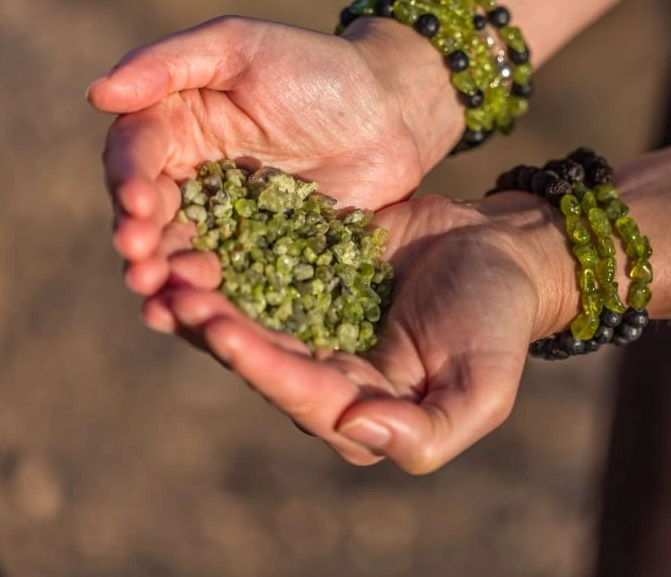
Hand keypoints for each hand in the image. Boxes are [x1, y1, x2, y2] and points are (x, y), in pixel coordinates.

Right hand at [91, 15, 461, 279]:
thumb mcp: (240, 46)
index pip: (137, 154)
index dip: (130, 180)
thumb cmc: (316, 67)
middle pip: (152, 213)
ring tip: (161, 295)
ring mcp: (230, 219)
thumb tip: (97, 94)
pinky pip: (234, 277)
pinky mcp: (266, 252)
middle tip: (138, 265)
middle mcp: (194, 177)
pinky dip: (215, 296)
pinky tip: (203, 315)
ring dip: (168, 275)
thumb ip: (169, 63)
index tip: (136, 203)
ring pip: (185, 251)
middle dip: (140, 240)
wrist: (392, 112)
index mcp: (177, 125)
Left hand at [142, 192, 574, 471]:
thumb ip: (427, 432)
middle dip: (218, 330)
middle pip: (260, 361)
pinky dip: (224, 261)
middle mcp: (327, 376)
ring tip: (169, 269)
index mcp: (364, 411)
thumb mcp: (483, 388)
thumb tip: (356, 431)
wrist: (501, 248)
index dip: (263, 368)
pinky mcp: (304, 277)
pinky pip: (258, 273)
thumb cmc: (498, 321)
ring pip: (248, 319)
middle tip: (177, 295)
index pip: (304, 398)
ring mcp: (312, 324)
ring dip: (208, 299)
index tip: (227, 331)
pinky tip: (191, 237)